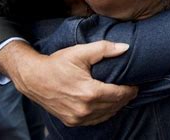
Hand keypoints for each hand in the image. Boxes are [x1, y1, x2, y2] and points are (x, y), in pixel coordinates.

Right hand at [0, 40, 137, 125]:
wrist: (33, 78)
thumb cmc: (57, 63)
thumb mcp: (80, 52)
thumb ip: (105, 49)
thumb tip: (125, 48)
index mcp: (89, 92)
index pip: (119, 94)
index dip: (130, 90)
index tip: (136, 84)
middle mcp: (85, 108)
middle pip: (115, 105)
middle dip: (125, 97)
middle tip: (131, 88)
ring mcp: (78, 118)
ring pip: (107, 114)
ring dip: (116, 106)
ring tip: (121, 95)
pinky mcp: (72, 121)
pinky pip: (95, 120)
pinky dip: (104, 113)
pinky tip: (108, 104)